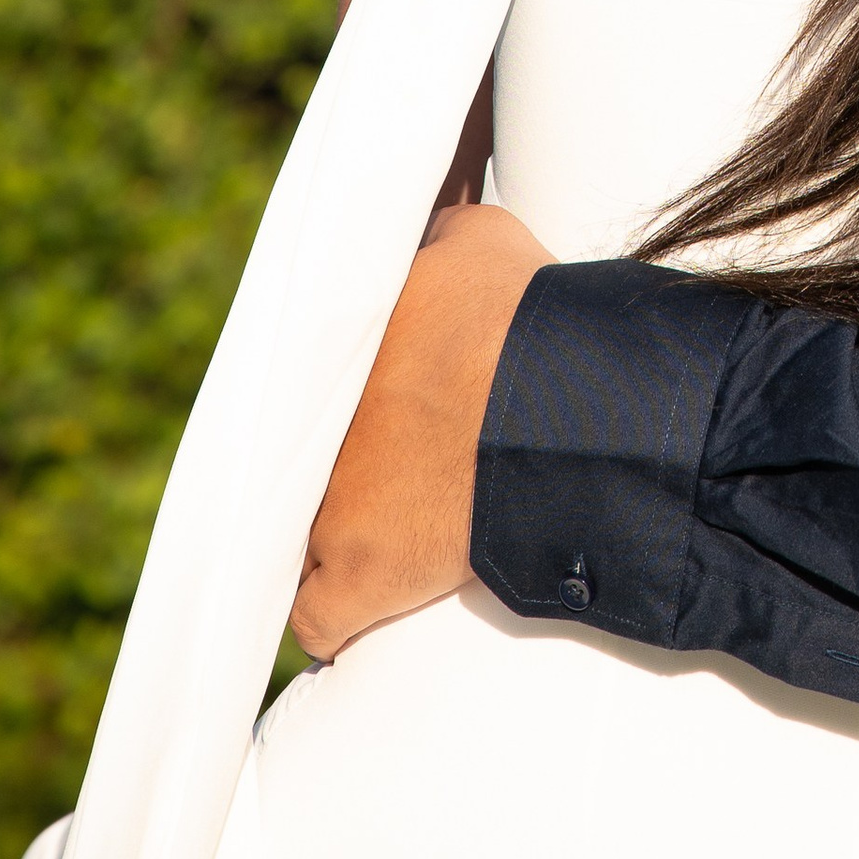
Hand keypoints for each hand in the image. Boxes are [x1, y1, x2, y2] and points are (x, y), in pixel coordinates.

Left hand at [291, 203, 550, 660]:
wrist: (555, 410)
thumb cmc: (522, 316)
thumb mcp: (476, 238)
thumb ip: (432, 240)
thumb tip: (425, 238)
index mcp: (335, 349)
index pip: (303, 378)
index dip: (343, 399)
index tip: (383, 409)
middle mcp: (313, 430)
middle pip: (303, 461)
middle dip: (341, 468)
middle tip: (394, 471)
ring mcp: (327, 509)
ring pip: (304, 540)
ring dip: (336, 542)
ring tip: (387, 540)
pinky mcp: (357, 575)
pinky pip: (319, 619)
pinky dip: (340, 620)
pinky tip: (363, 612)